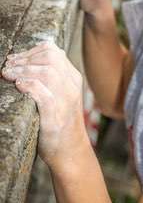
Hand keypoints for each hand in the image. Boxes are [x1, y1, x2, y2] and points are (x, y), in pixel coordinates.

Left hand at [1, 41, 88, 168]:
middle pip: (51, 58)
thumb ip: (52, 77)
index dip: (32, 51)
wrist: (71, 151)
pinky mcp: (56, 117)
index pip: (54, 52)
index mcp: (73, 78)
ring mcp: (65, 101)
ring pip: (48, 72)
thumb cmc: (60, 122)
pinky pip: (44, 95)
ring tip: (8, 74)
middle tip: (8, 66)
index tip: (16, 58)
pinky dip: (30, 86)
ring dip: (24, 70)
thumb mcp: (62, 94)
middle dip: (25, 58)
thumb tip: (31, 59)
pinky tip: (18, 85)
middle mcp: (71, 87)